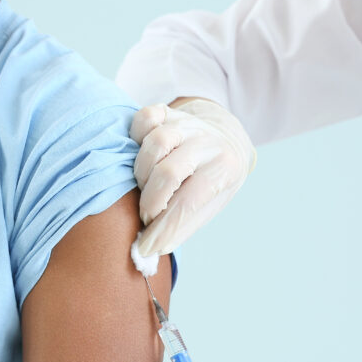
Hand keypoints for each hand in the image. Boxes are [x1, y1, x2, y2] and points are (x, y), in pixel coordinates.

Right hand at [130, 98, 255, 256]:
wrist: (224, 137)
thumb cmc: (211, 180)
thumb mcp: (210, 205)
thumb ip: (182, 227)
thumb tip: (150, 251)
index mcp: (225, 169)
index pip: (188, 202)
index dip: (164, 227)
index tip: (147, 246)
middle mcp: (208, 142)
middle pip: (169, 171)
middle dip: (151, 201)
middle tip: (148, 215)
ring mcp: (187, 123)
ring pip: (155, 143)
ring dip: (142, 172)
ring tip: (146, 186)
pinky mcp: (167, 111)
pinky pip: (145, 118)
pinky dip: (136, 136)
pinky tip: (141, 153)